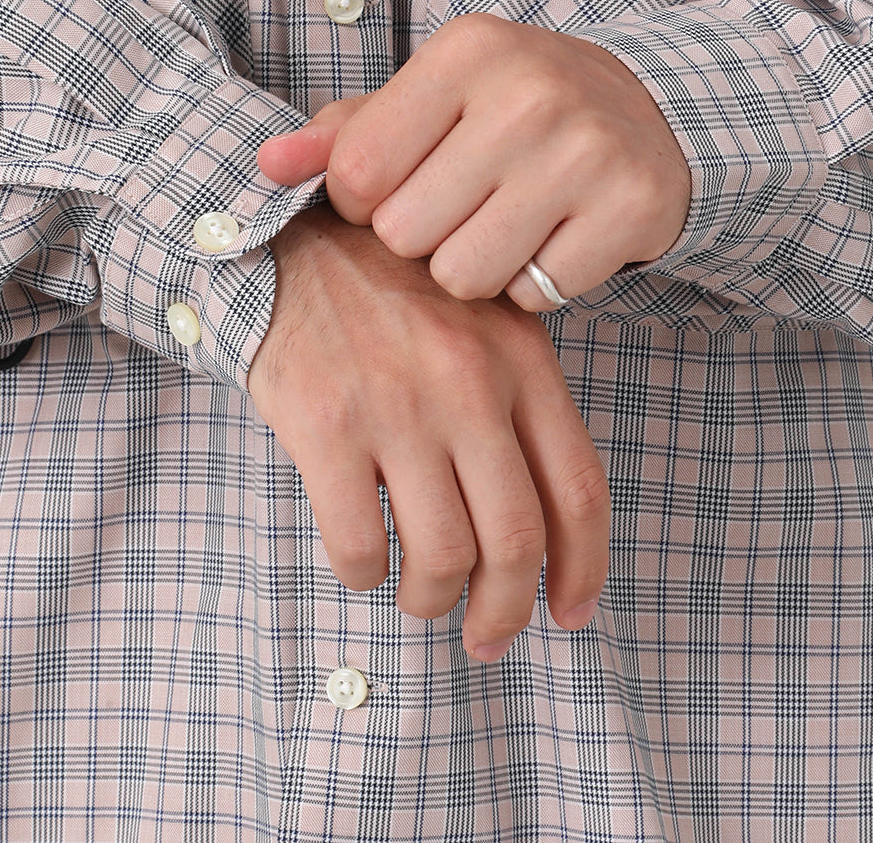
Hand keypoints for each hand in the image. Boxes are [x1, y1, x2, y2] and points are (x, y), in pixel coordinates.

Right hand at [248, 203, 609, 660]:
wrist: (290, 236)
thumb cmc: (393, 285)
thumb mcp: (483, 315)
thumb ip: (521, 398)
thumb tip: (548, 523)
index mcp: (522, 359)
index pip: (579, 491)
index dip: (583, 570)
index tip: (569, 614)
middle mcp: (468, 384)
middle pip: (515, 540)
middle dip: (505, 610)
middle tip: (487, 636)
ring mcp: (396, 405)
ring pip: (441, 555)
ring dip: (432, 600)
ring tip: (419, 597)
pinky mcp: (325, 426)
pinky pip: (358, 544)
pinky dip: (365, 575)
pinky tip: (362, 562)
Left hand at [258, 12, 690, 310]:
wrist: (649, 114)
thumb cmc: (512, 109)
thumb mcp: (432, 98)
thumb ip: (344, 132)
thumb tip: (264, 165)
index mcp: (465, 50)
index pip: (358, 172)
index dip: (365, 201)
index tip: (403, 185)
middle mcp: (528, 93)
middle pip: (406, 234)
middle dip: (424, 237)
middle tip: (465, 205)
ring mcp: (586, 151)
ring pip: (465, 276)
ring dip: (476, 268)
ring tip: (505, 224)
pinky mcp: (630, 207)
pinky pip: (535, 295)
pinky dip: (535, 283)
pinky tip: (553, 238)